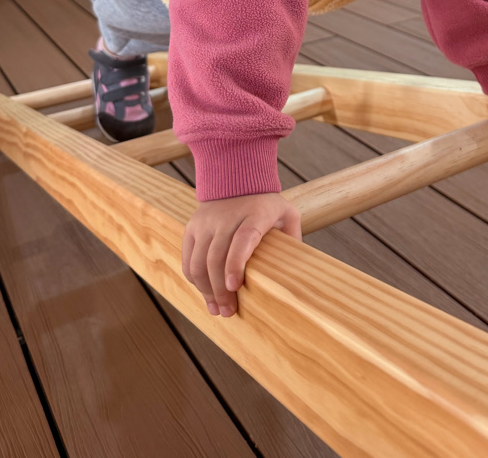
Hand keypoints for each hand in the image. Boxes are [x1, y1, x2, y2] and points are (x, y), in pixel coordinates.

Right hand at [182, 193, 301, 317]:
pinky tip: (205, 292)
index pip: (242, 239)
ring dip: (206, 289)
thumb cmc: (265, 202)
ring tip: (216, 309)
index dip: (235, 263)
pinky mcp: (192, 227)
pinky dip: (194, 279)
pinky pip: (188, 258)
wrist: (235, 176)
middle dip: (220, 290)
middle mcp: (226, 218)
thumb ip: (293, 236)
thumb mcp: (286, 212)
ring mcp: (206, 223)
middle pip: (216, 257)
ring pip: (198, 261)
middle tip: (228, 312)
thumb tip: (299, 266)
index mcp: (253, 215)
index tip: (233, 286)